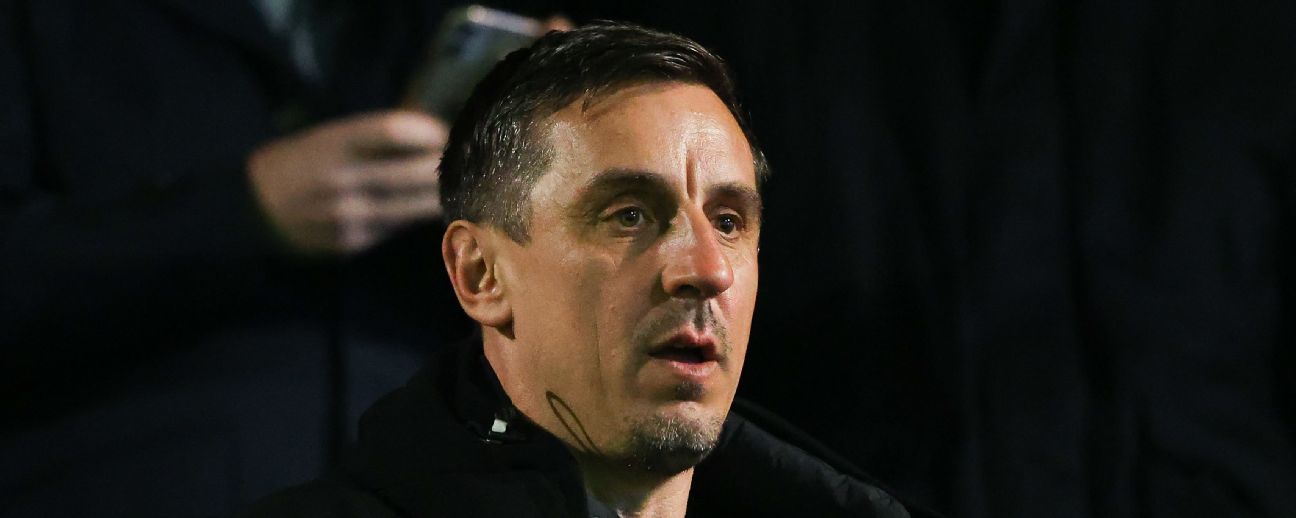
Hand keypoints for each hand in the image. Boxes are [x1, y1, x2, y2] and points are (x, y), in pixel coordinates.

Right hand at [248, 111, 447, 253]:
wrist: (252, 211)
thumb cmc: (295, 165)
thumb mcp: (323, 138)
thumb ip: (368, 137)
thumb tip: (426, 133)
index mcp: (332, 144)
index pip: (394, 131)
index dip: (427, 131)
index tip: (442, 132)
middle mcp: (341, 179)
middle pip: (413, 171)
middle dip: (443, 164)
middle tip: (461, 160)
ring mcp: (349, 215)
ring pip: (414, 205)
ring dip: (439, 194)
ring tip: (455, 184)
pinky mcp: (353, 241)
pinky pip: (398, 226)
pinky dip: (417, 215)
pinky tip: (429, 206)